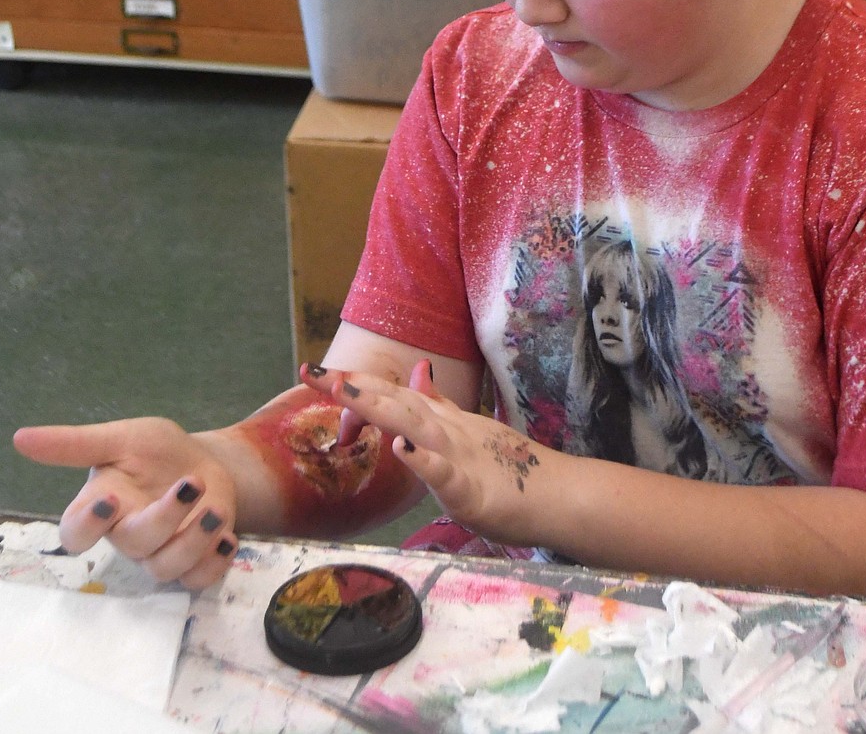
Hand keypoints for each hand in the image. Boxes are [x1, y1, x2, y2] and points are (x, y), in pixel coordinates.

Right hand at [13, 418, 237, 589]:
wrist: (205, 462)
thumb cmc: (157, 452)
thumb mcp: (123, 438)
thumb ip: (76, 443)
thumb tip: (19, 438)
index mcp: (104, 505)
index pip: (76, 531)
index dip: (87, 525)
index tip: (111, 500)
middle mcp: (128, 535)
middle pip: (134, 544)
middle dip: (164, 517)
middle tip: (191, 484)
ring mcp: (161, 552)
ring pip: (167, 567)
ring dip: (196, 539)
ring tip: (216, 510)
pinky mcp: (194, 561)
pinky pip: (198, 580)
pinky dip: (215, 563)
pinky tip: (228, 537)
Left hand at [303, 361, 548, 547]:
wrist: (554, 494)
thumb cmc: (507, 470)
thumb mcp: (464, 431)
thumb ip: (438, 404)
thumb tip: (419, 371)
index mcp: (439, 421)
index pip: (391, 394)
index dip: (354, 382)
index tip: (313, 371)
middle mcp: (445, 430)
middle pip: (394, 402)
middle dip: (353, 387)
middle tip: (312, 372)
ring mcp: (458, 455)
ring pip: (415, 426)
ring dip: (380, 408)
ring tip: (346, 393)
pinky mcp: (471, 488)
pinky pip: (445, 473)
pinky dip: (423, 459)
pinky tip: (402, 449)